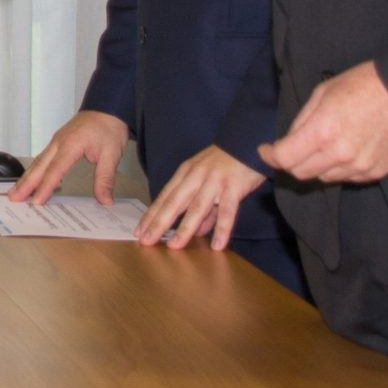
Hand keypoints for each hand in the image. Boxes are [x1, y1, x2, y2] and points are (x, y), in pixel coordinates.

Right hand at [10, 110, 129, 205]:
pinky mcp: (58, 142)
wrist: (108, 106)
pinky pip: (43, 158)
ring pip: (38, 162)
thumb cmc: (109, 126)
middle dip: (26, 184)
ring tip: (16, 192)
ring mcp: (57, 141)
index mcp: (71, 144)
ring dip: (26, 178)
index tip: (37, 201)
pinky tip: (33, 179)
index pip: (55, 170)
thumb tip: (105, 200)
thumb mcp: (111, 154)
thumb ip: (105, 179)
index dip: (45, 187)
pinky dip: (35, 170)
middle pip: (39, 166)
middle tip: (14, 198)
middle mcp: (59, 142)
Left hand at [137, 145, 267, 249]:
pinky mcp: (233, 186)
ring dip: (184, 228)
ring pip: (197, 207)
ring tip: (174, 246)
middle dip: (159, 223)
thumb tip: (197, 232)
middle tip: (147, 240)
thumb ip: (203, 208)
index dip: (151, 215)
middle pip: (174, 202)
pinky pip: (227, 211)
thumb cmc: (226, 163)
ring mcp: (214, 181)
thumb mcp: (207, 180)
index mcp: (186, 173)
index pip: (165, 197)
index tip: (139, 232)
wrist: (247, 141)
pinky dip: (222, 229)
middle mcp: (196, 177)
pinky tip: (217, 245)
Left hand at [258, 61, 387, 182]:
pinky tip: (345, 149)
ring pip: (324, 178)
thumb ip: (302, 121)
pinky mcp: (376, 172)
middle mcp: (340, 154)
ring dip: (316, 166)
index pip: (285, 158)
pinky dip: (339, 168)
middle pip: (302, 173)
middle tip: (290, 150)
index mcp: (323, 131)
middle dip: (290, 162)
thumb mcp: (323, 92)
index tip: (266, 150)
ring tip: (323, 145)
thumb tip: (288, 141)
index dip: (270, 156)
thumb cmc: (363, 84)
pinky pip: (347, 177)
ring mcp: (360, 166)